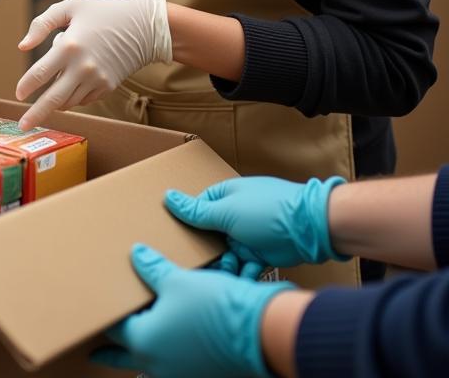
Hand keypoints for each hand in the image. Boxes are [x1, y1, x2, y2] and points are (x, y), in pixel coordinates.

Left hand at [15, 0, 170, 129]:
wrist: (144, 25)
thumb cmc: (104, 11)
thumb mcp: (71, 6)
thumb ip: (42, 24)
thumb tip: (22, 46)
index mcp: (69, 46)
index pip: (40, 74)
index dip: (26, 86)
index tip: (18, 94)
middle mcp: (82, 68)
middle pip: (53, 99)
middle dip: (36, 114)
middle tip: (23, 125)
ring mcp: (96, 80)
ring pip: (68, 100)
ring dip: (57, 97)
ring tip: (60, 76)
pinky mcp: (107, 87)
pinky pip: (83, 98)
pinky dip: (74, 93)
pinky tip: (76, 76)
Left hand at [91, 244, 293, 377]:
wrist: (262, 334)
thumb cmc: (214, 307)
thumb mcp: (177, 280)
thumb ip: (151, 268)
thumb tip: (136, 254)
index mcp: (144, 343)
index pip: (115, 328)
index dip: (105, 316)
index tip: (95, 313)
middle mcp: (159, 366)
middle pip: (126, 358)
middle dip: (111, 355)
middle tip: (95, 354)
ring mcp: (182, 375)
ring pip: (152, 367)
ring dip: (142, 357)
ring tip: (133, 349)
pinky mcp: (203, 374)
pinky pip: (177, 366)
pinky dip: (168, 356)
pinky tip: (170, 346)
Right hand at [164, 176, 346, 269]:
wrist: (312, 228)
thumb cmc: (268, 212)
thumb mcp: (226, 211)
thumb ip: (197, 211)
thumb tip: (168, 196)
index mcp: (226, 196)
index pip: (199, 209)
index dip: (189, 224)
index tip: (178, 240)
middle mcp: (236, 214)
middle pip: (212, 235)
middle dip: (208, 252)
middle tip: (201, 267)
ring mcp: (251, 234)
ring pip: (228, 254)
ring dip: (226, 267)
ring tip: (225, 279)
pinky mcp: (264, 253)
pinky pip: (246, 266)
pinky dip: (244, 275)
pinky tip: (242, 283)